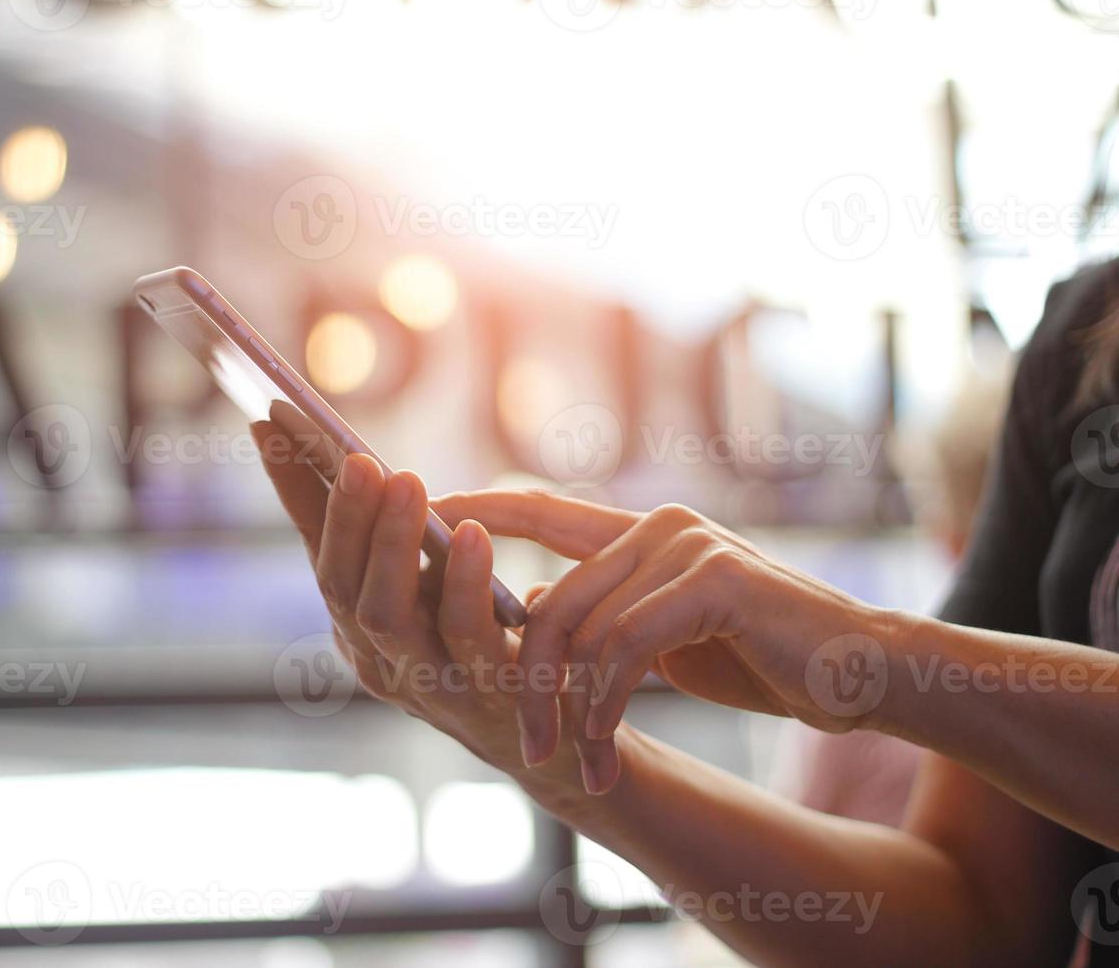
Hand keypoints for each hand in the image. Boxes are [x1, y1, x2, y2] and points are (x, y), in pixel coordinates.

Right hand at [251, 423, 587, 782]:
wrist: (554, 738)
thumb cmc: (482, 644)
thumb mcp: (426, 583)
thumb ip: (385, 529)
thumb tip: (339, 447)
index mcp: (357, 625)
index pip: (314, 547)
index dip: (292, 486)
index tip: (272, 417)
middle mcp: (378, 658)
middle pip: (339, 586)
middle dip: (344, 518)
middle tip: (357, 458)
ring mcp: (426, 683)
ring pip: (386, 616)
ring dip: (392, 545)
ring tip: (404, 484)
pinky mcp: (487, 696)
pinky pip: (467, 638)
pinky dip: (465, 584)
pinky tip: (474, 537)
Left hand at [431, 490, 890, 792]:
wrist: (860, 673)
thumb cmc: (762, 657)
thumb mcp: (667, 636)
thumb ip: (606, 617)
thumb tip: (528, 615)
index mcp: (641, 532)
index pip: (538, 511)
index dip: (474, 514)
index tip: (416, 528)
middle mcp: (658, 526)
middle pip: (552, 598)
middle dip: (525, 679)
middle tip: (525, 746)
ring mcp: (687, 546)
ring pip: (582, 627)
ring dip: (569, 710)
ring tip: (575, 764)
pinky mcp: (716, 580)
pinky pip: (627, 646)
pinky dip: (605, 704)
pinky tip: (605, 750)